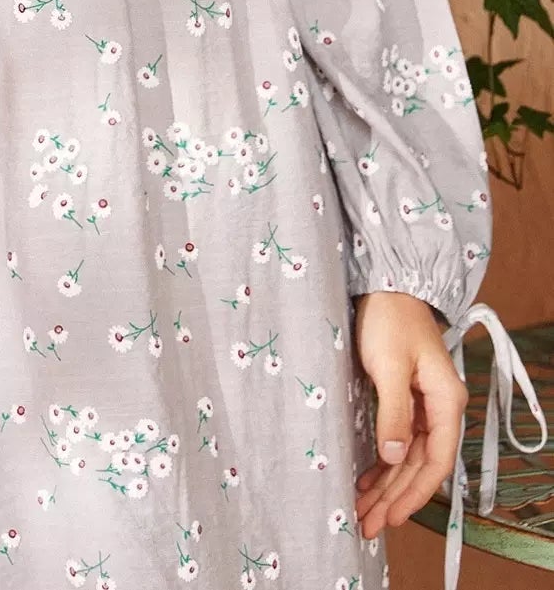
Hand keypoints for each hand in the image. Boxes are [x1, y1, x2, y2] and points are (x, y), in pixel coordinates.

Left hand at [353, 289, 467, 540]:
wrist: (384, 284)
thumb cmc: (389, 319)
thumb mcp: (389, 365)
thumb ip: (394, 411)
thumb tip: (395, 458)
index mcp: (446, 402)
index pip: (436, 462)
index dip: (414, 493)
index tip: (390, 517)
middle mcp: (439, 408)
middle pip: (421, 466)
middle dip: (395, 498)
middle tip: (367, 525)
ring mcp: (423, 404)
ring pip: (408, 458)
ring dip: (387, 485)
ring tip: (363, 511)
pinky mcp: (404, 398)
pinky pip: (398, 441)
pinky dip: (383, 464)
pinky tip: (367, 480)